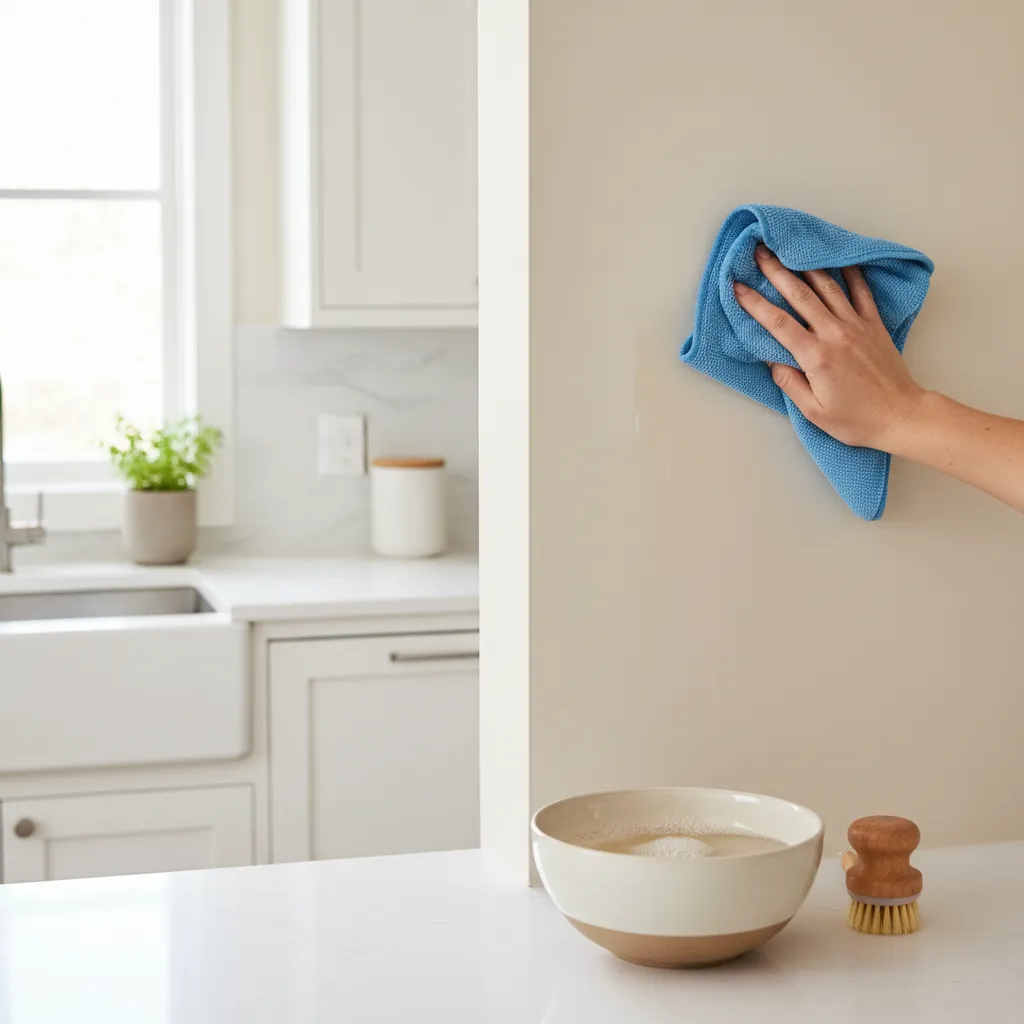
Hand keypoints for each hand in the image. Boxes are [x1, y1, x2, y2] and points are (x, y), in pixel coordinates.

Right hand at [733, 244, 926, 450]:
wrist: (901, 416)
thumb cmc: (857, 420)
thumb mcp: (813, 411)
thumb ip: (789, 382)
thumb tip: (772, 360)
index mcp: (816, 356)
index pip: (778, 323)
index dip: (755, 303)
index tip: (737, 287)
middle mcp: (835, 334)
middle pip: (800, 295)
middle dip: (776, 271)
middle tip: (760, 253)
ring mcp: (856, 325)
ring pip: (828, 287)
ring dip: (806, 266)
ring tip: (790, 251)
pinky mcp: (874, 324)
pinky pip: (860, 291)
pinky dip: (849, 272)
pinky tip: (838, 259)